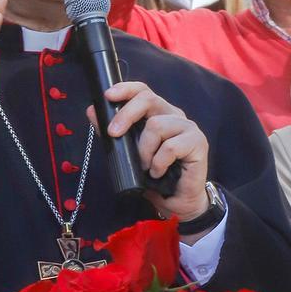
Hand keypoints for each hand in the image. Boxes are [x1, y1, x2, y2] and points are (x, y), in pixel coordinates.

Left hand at [93, 82, 210, 231]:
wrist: (177, 203)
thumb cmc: (155, 177)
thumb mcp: (128, 153)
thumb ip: (113, 132)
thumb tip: (92, 111)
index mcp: (159, 114)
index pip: (143, 91)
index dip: (126, 89)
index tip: (108, 96)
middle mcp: (174, 116)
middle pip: (149, 99)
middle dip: (126, 115)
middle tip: (113, 134)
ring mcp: (188, 127)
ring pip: (156, 125)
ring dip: (144, 150)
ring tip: (145, 167)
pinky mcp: (198, 143)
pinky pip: (170, 146)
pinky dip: (158, 162)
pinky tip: (158, 172)